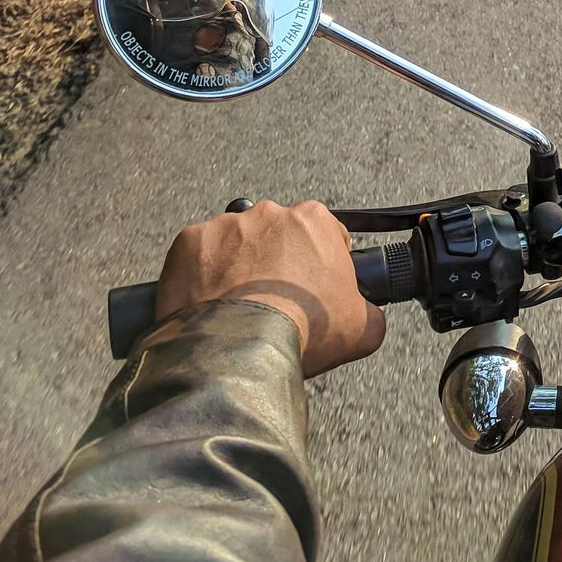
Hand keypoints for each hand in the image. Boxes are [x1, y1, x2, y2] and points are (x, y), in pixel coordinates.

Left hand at [155, 199, 385, 377]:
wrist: (240, 349)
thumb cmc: (302, 329)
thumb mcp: (363, 328)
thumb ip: (372, 312)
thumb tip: (370, 316)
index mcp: (315, 220)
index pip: (325, 234)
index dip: (323, 264)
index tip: (315, 289)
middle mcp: (270, 212)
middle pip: (278, 235)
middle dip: (277, 262)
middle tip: (275, 301)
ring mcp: (226, 225)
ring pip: (236, 244)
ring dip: (238, 267)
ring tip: (238, 307)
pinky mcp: (189, 242)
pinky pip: (198, 257)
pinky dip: (201, 276)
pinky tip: (210, 304)